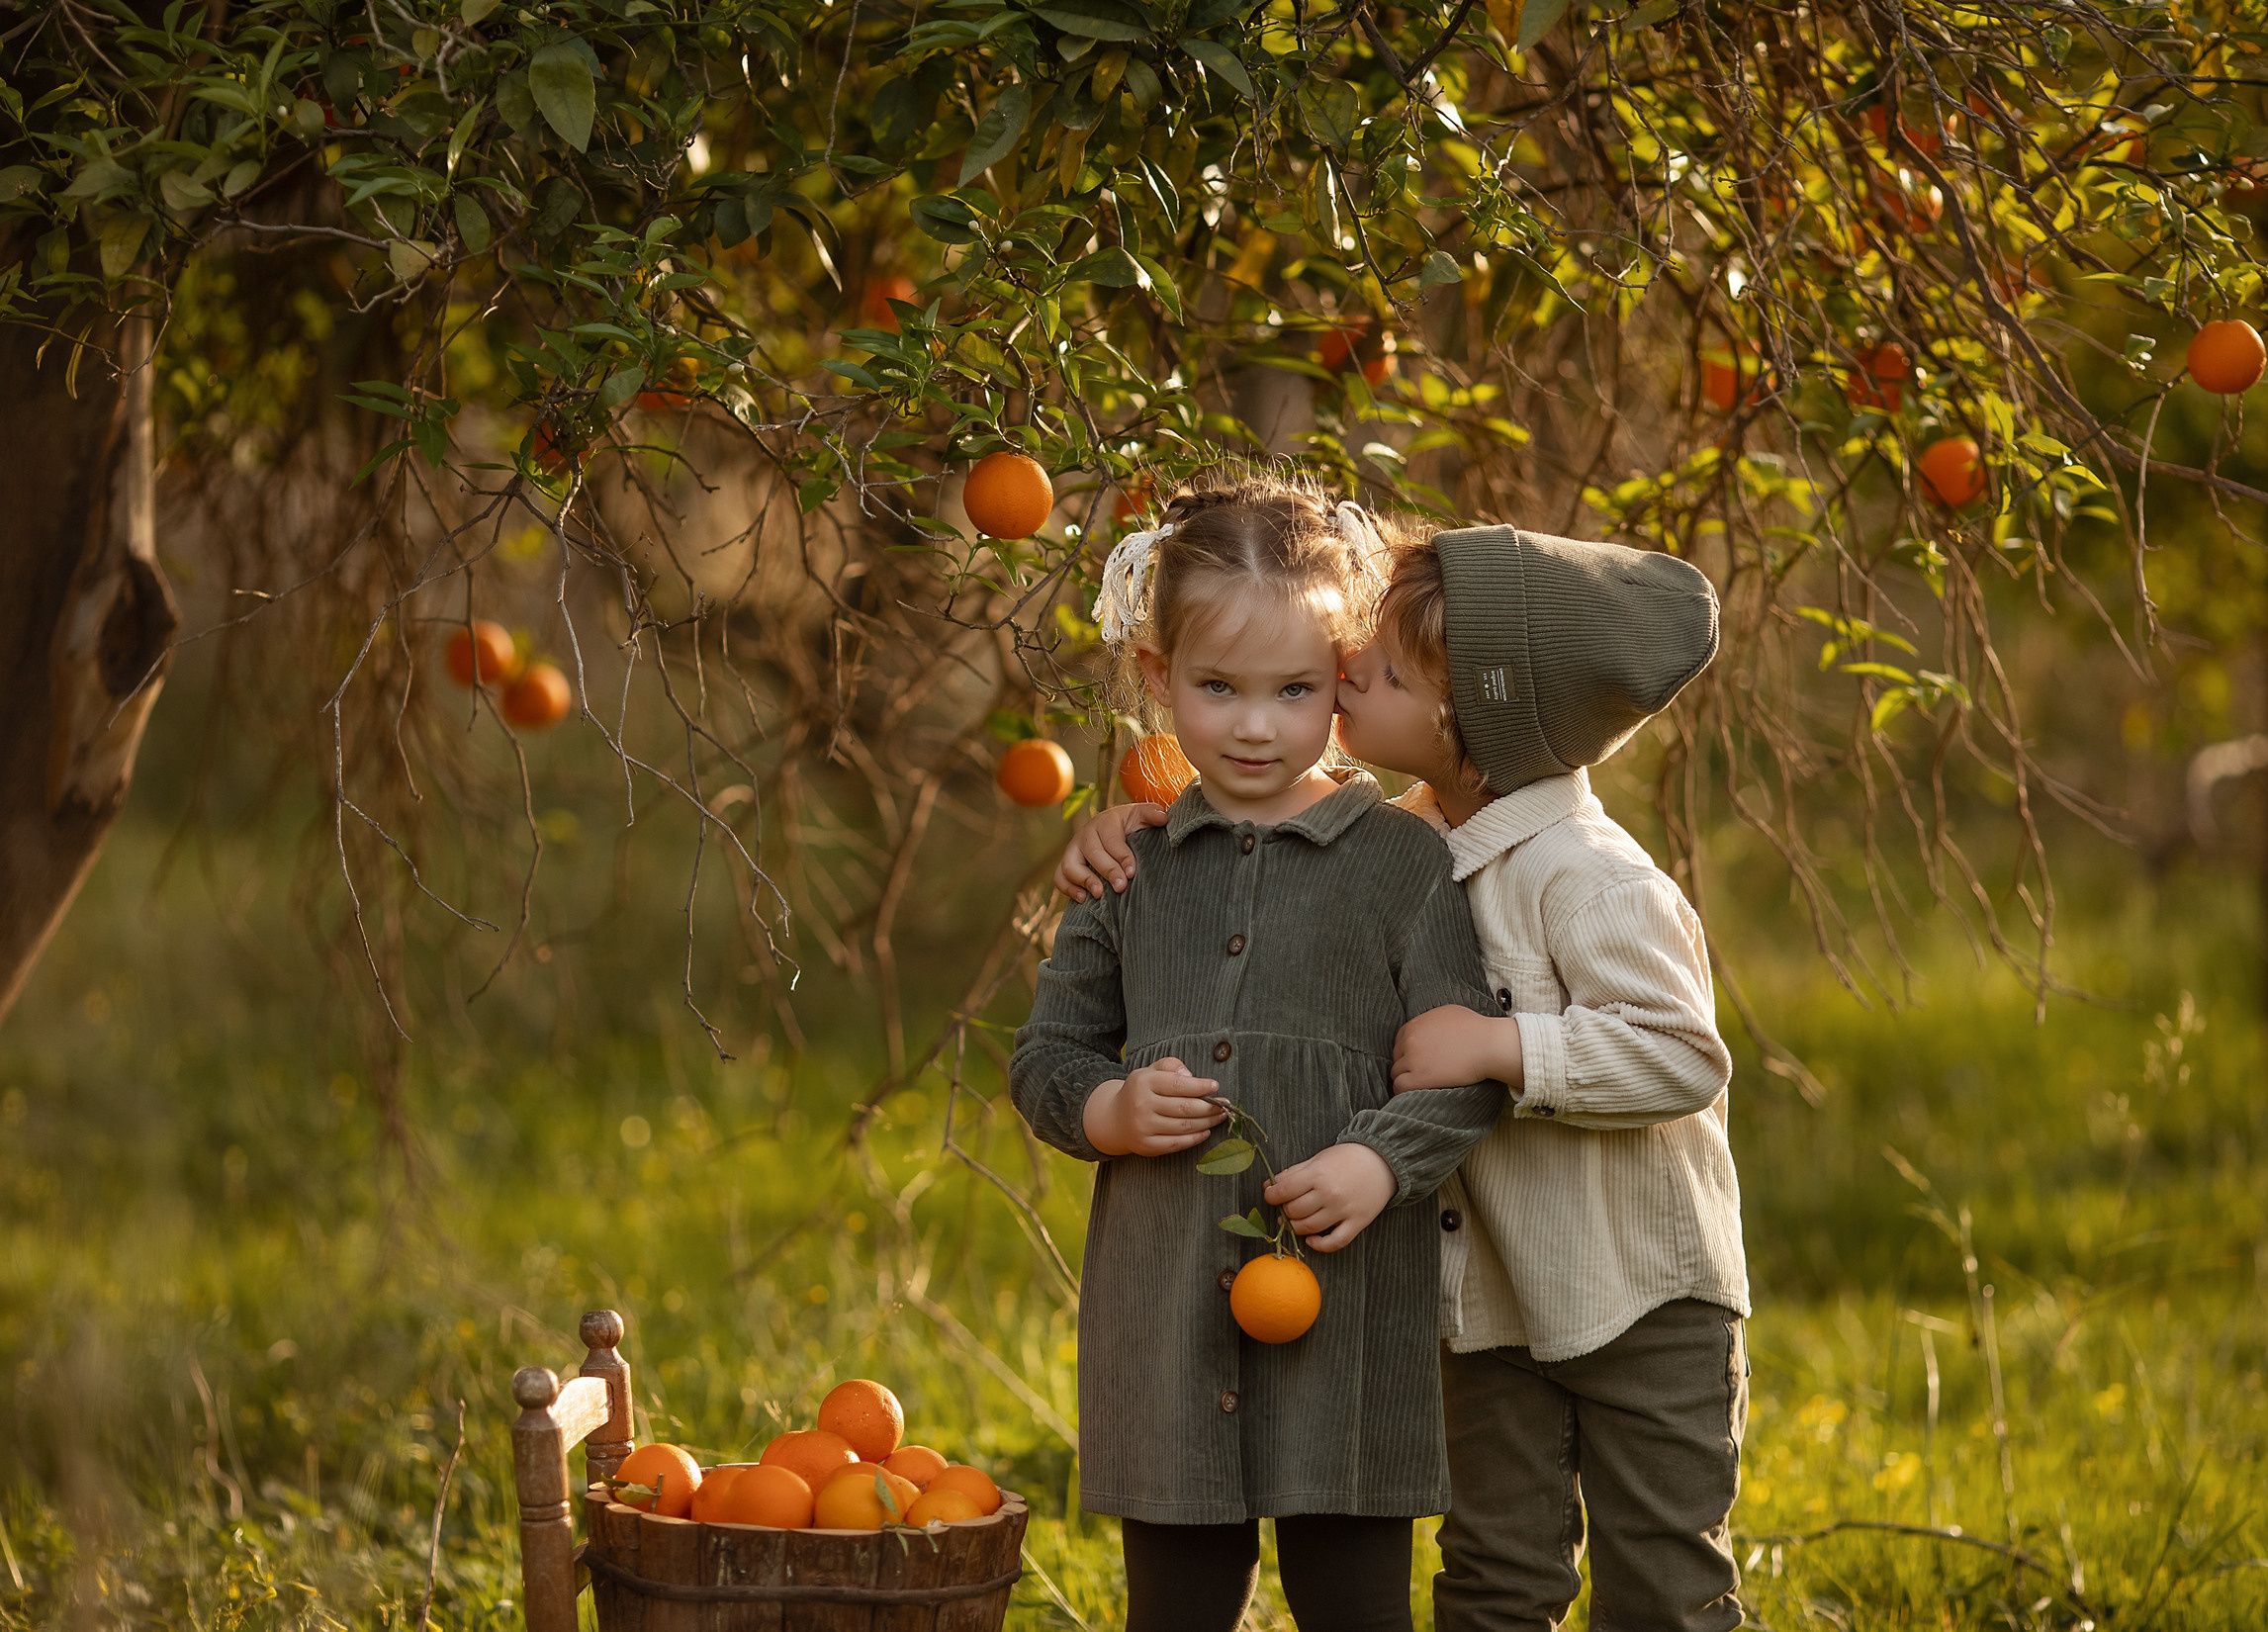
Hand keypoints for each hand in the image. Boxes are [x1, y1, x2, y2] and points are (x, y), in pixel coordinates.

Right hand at [1054, 803, 1168, 900]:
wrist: (1115, 830)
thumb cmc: (1131, 826)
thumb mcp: (1142, 816)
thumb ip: (1152, 814)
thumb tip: (1163, 818)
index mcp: (1105, 822)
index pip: (1111, 839)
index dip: (1122, 857)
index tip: (1133, 872)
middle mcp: (1086, 834)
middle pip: (1091, 853)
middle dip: (1107, 871)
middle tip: (1121, 887)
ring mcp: (1073, 850)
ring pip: (1069, 865)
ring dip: (1084, 880)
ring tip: (1099, 894)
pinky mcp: (1067, 864)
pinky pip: (1059, 877)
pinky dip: (1068, 888)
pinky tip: (1084, 899)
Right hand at [1083, 1057, 1225, 1156]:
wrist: (1115, 1118)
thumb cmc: (1141, 1091)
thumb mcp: (1150, 1071)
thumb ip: (1171, 1065)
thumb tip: (1190, 1076)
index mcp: (1143, 1082)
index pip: (1178, 1085)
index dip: (1200, 1086)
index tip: (1215, 1086)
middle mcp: (1142, 1105)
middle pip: (1184, 1108)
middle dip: (1210, 1107)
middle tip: (1225, 1104)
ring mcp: (1144, 1127)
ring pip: (1184, 1126)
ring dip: (1207, 1122)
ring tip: (1220, 1116)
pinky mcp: (1147, 1145)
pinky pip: (1177, 1143)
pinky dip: (1195, 1138)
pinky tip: (1206, 1131)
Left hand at [1263, 1143, 1395, 1251]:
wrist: (1382, 1161)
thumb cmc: (1347, 1158)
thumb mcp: (1318, 1159)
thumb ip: (1294, 1173)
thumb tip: (1271, 1186)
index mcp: (1317, 1175)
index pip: (1284, 1191)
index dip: (1271, 1195)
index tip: (1271, 1196)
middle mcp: (1329, 1194)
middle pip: (1294, 1211)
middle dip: (1284, 1210)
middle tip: (1285, 1206)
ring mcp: (1343, 1211)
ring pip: (1309, 1228)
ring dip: (1296, 1227)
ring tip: (1294, 1221)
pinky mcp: (1357, 1223)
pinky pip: (1335, 1242)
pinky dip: (1320, 1245)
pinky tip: (1311, 1240)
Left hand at [1392, 1005, 1523, 1093]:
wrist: (1489, 1045)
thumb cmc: (1476, 1028)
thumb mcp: (1448, 1013)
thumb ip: (1430, 1021)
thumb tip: (1427, 1028)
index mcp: (1415, 1025)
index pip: (1399, 1042)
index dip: (1409, 1052)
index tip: (1420, 1060)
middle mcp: (1410, 1040)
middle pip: (1397, 1057)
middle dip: (1408, 1065)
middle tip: (1423, 1073)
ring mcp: (1413, 1059)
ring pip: (1396, 1073)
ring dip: (1406, 1079)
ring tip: (1421, 1085)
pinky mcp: (1420, 1077)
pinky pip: (1400, 1087)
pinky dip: (1404, 1091)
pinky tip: (1416, 1093)